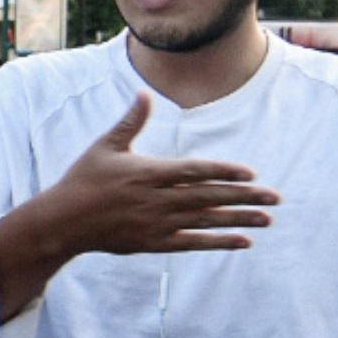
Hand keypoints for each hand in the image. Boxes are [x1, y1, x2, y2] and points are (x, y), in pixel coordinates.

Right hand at [0, 95, 278, 318]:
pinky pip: (193, 244)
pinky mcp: (153, 243)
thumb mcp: (105, 146)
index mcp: (148, 172)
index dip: (224, 171)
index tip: (251, 173)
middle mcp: (157, 199)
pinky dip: (219, 242)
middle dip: (244, 196)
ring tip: (267, 218)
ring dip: (239, 219)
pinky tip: (244, 241)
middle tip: (274, 196)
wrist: (63, 221)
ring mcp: (156, 223)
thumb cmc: (83, 180)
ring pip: (206, 221)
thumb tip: (144, 93)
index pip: (195, 171)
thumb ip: (130, 121)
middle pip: (209, 197)